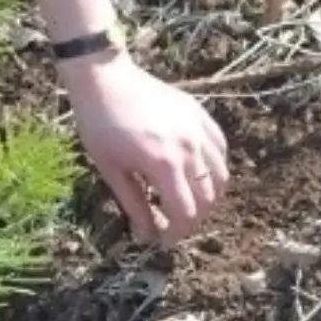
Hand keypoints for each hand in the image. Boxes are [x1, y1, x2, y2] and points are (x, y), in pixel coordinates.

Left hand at [58, 50, 228, 244]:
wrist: (105, 79)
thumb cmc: (100, 125)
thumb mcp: (111, 170)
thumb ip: (134, 205)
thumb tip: (147, 236)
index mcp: (164, 165)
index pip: (185, 213)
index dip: (177, 233)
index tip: (164, 241)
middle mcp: (189, 149)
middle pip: (207, 199)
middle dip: (192, 219)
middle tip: (174, 224)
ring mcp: (198, 130)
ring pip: (220, 176)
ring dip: (208, 196)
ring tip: (186, 201)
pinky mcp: (200, 115)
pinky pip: (220, 149)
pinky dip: (215, 167)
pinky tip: (198, 172)